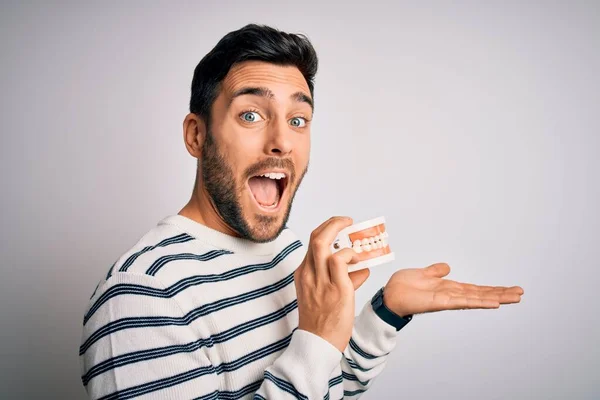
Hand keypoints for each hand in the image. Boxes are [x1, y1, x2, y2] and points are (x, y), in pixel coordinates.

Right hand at [294, 217, 370, 351]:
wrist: (317, 344)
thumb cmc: (322, 322)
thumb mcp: (322, 295)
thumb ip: (341, 278)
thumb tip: (361, 268)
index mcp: (303, 274)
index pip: (312, 243)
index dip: (327, 230)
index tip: (339, 228)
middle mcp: (309, 274)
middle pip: (316, 236)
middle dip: (333, 222)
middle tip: (347, 221)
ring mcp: (320, 280)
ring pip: (323, 242)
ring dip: (341, 234)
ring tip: (355, 241)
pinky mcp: (336, 289)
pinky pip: (340, 260)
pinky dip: (350, 255)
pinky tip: (358, 261)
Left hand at [383, 263, 523, 316]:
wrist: (389, 295)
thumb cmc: (403, 287)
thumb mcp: (422, 274)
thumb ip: (436, 271)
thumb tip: (447, 267)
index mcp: (448, 288)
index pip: (475, 289)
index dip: (491, 289)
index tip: (509, 288)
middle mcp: (452, 295)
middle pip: (481, 294)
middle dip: (501, 294)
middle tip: (521, 293)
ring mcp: (448, 300)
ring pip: (477, 298)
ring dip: (496, 298)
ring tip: (515, 297)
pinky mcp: (442, 302)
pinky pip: (464, 302)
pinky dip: (479, 302)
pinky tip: (493, 302)